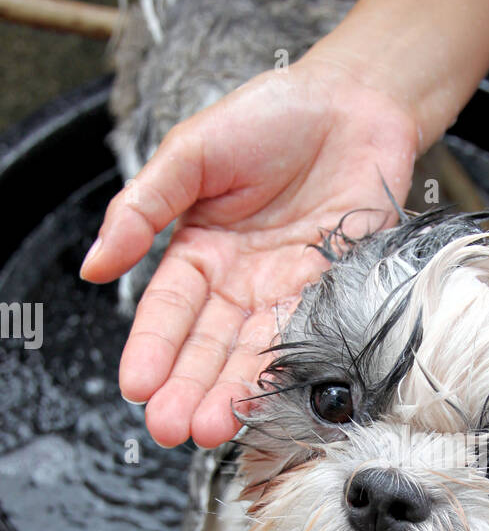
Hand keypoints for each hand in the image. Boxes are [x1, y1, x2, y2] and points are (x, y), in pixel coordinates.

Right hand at [81, 57, 417, 446]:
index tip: (137, 386)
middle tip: (169, 428)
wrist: (354, 101)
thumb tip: (93, 264)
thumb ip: (144, 206)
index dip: (152, 348)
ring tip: (209, 429)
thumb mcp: (191, 151)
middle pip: (208, 346)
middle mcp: (241, 282)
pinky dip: (287, 371)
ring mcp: (287, 293)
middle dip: (187, 388)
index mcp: (200, 251)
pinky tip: (266, 401)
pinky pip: (309, 338)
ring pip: (254, 353)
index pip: (168, 310)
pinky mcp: (335, 293)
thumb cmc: (271, 116)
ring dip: (231, 394)